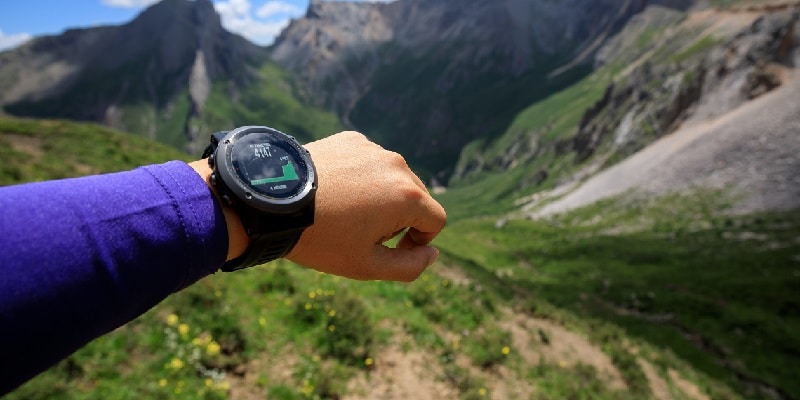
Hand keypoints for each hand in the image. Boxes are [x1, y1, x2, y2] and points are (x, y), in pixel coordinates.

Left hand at [287, 131, 446, 280]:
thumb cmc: (321, 238)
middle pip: (417, 198)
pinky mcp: (351, 140)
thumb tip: (433, 253)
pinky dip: (361, 178)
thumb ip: (409, 266)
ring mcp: (374, 149)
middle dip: (400, 219)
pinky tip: (333, 192)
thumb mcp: (366, 265)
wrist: (270, 202)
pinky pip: (369, 163)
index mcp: (407, 197)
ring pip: (392, 178)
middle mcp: (397, 166)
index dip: (419, 241)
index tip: (391, 249)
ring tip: (345, 212)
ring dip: (381, 197)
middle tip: (363, 234)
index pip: (436, 221)